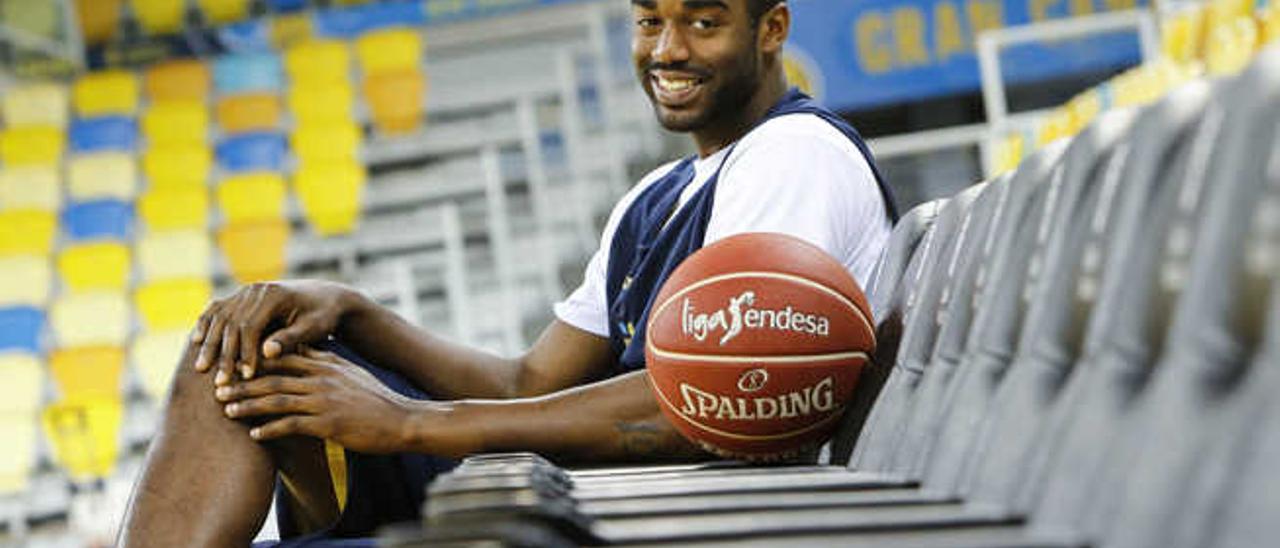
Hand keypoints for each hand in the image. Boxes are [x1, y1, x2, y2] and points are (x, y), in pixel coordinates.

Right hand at [190, 280, 358, 385]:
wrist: (325, 297)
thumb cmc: (323, 316)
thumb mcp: (313, 327)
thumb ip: (291, 338)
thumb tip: (267, 352)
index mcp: (274, 295)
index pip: (251, 326)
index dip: (246, 353)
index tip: (246, 377)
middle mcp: (256, 289)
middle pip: (231, 323)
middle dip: (224, 354)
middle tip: (219, 382)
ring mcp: (246, 291)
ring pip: (220, 317)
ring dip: (209, 343)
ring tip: (201, 369)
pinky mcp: (241, 296)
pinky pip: (217, 309)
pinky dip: (205, 324)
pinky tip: (195, 341)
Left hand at [213, 347, 430, 454]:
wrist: (402, 420)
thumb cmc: (376, 399)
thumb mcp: (351, 373)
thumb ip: (325, 363)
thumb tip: (303, 352)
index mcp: (326, 364)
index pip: (282, 357)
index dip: (253, 361)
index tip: (231, 366)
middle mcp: (322, 378)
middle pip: (272, 377)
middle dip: (241, 383)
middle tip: (216, 388)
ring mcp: (324, 400)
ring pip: (276, 399)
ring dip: (248, 405)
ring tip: (226, 411)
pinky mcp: (328, 423)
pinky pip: (291, 425)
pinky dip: (270, 430)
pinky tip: (254, 436)